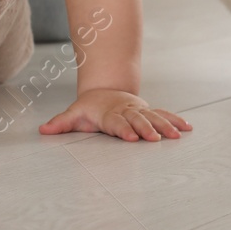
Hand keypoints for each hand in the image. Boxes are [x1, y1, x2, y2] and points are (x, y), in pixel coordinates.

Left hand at [39, 89, 191, 141]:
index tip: (131, 137)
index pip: (117, 123)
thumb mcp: (74, 114)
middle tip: (155, 139)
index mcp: (110, 115)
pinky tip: (187, 129)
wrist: (105, 90)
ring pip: (154, 117)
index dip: (124, 130)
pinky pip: (163, 115)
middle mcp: (127, 112)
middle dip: (146, 130)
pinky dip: (175, 121)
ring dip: (165, 126)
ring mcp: (139, 111)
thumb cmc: (90, 108)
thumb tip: (43, 131)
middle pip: (138, 121)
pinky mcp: (148, 112)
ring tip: (177, 136)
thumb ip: (61, 123)